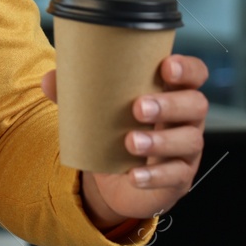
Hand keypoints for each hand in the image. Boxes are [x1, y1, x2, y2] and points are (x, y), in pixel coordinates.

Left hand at [39, 54, 209, 227]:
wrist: (118, 179)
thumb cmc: (115, 131)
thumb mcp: (97, 110)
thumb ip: (75, 93)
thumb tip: (49, 79)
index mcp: (172, 93)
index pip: (196, 75)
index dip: (188, 69)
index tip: (166, 66)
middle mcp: (187, 119)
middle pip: (196, 105)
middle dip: (170, 104)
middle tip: (138, 107)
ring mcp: (186, 150)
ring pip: (189, 141)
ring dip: (160, 141)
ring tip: (130, 142)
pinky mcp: (179, 178)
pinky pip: (175, 176)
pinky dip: (153, 176)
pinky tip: (134, 175)